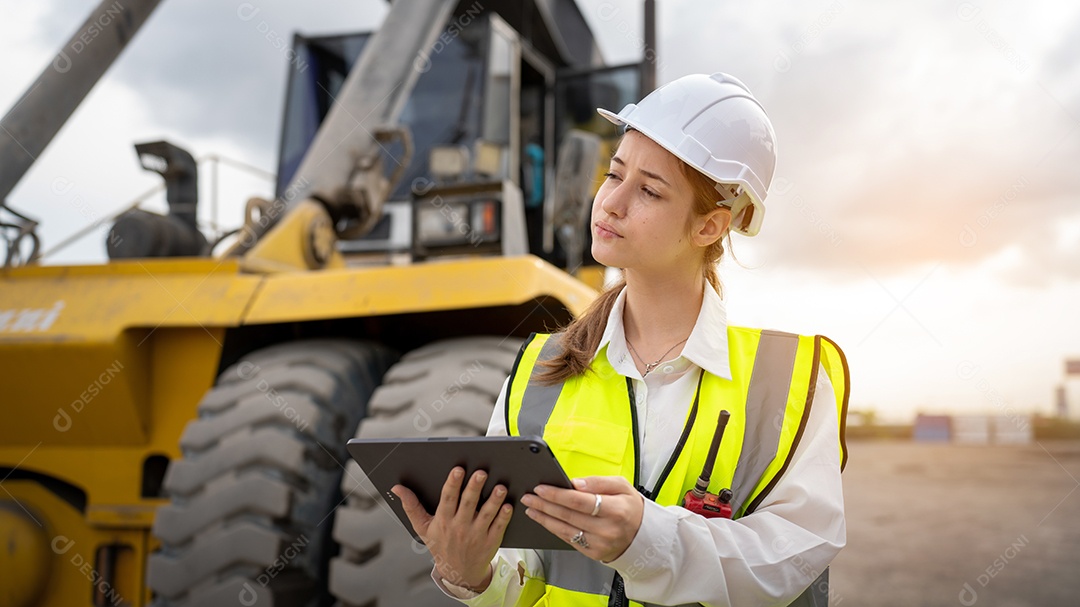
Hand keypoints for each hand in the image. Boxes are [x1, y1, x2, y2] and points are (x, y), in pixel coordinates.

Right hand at [391, 467, 512, 590]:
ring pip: (487, 514)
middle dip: (474, 487)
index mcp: (443, 520)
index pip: (448, 499)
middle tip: (481, 472)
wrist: (459, 572)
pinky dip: (504, 516)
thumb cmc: (441, 545)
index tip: (458, 470)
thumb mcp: (423, 527)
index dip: (453, 484)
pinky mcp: (491, 541)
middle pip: (468, 504)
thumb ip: (411, 506)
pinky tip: (508, 505)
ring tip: (500, 487)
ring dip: (494, 500)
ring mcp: (477, 535)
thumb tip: (397, 487)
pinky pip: (499, 527)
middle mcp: (460, 527)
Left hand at [521, 476, 642, 562]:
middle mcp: (607, 529)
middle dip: (544, 505)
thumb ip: (598, 482)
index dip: (557, 495)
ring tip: (531, 508)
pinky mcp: (593, 553)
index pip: (580, 501)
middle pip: (568, 515)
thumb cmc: (630, 508)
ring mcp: (599, 543)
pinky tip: (544, 520)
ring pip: (564, 529)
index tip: (541, 488)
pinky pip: (568, 539)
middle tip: (529, 496)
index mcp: (616, 509)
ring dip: (544, 518)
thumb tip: (574, 483)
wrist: (642, 536)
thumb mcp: (621, 486)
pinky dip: (553, 528)